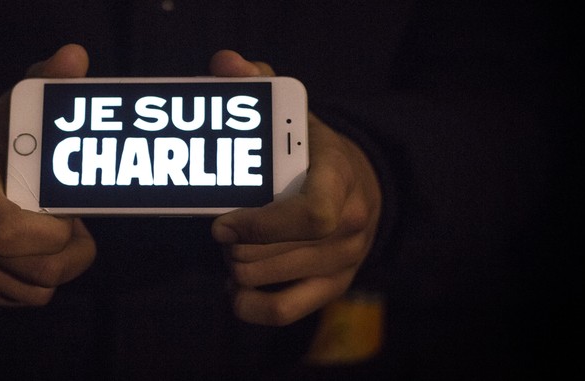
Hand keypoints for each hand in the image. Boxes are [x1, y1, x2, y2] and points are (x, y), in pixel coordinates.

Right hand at [0, 44, 95, 305]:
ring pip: (34, 291)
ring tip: (52, 234)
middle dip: (72, 252)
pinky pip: (18, 299)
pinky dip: (34, 280)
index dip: (53, 233)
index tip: (69, 212)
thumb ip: (47, 83)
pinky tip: (29, 250)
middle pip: (36, 270)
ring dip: (57, 266)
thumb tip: (76, 57)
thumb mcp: (15, 110)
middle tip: (77, 227)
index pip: (7, 231)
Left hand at [210, 50, 381, 325]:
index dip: (259, 226)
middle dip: (234, 244)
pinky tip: (236, 286)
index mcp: (339, 180)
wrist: (363, 188)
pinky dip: (248, 304)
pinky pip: (282, 312)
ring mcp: (343, 261)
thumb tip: (226, 64)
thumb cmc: (315, 152)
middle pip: (273, 254)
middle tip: (223, 228)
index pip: (311, 217)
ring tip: (234, 246)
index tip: (221, 224)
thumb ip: (259, 83)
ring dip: (237, 265)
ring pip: (267, 279)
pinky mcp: (333, 288)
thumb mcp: (295, 113)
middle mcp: (350, 226)